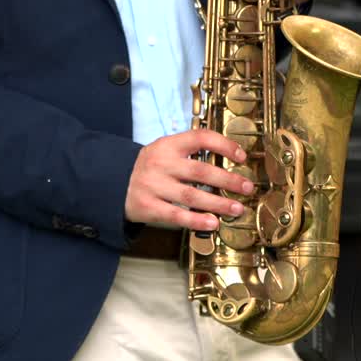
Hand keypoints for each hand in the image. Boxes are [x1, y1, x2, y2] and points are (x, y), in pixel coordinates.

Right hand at [125, 129, 255, 231]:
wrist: (113, 182)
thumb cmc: (149, 168)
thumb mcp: (165, 151)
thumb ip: (190, 154)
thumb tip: (228, 164)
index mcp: (168, 145)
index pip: (200, 138)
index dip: (224, 145)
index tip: (241, 156)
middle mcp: (162, 164)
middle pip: (200, 171)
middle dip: (228, 180)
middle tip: (247, 187)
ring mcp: (154, 186)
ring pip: (191, 196)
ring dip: (218, 203)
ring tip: (236, 208)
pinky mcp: (148, 207)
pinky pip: (176, 215)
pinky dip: (196, 220)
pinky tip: (212, 223)